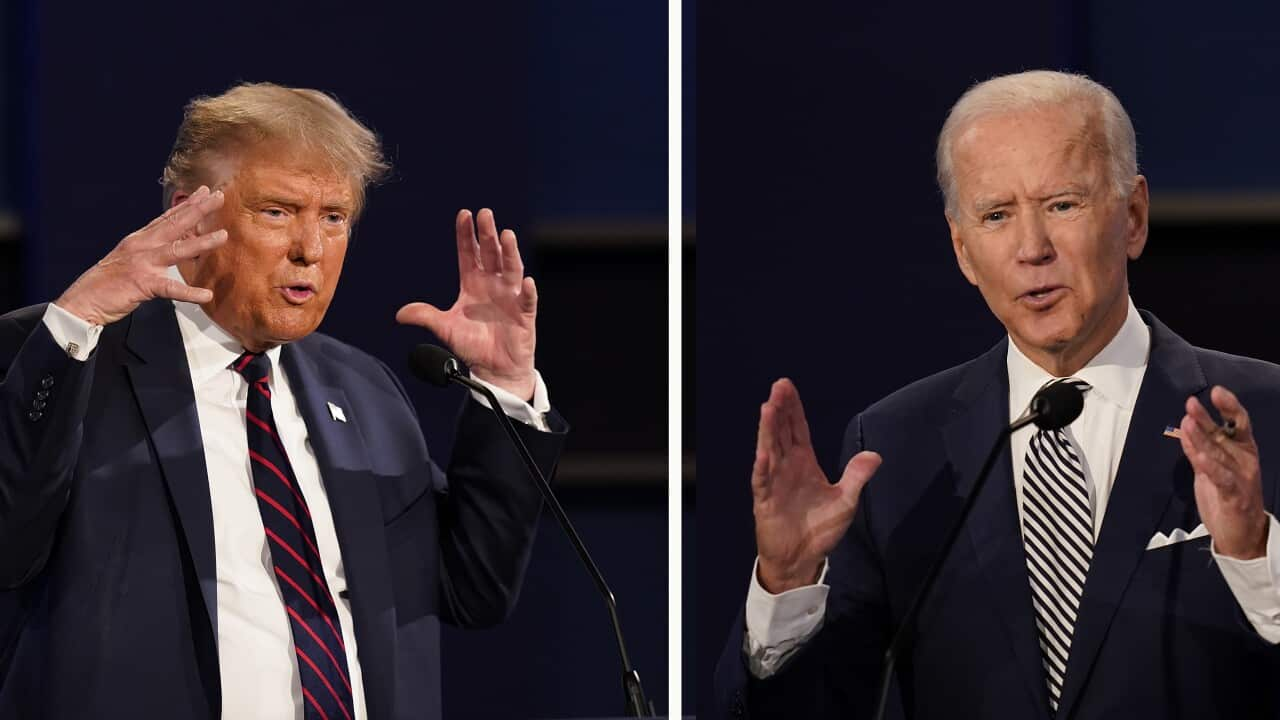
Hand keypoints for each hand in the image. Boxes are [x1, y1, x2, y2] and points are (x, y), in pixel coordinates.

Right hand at [55, 186, 226, 325]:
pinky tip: (205, 294)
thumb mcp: (132, 258)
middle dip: (198, 210)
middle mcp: (141, 246)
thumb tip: (178, 243)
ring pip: (176, 250)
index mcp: (139, 240)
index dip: (187, 204)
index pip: (167, 218)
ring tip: (223, 236)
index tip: (204, 191)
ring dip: (201, 243)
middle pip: (174, 225)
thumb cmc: (108, 282)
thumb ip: (152, 249)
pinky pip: (169, 288)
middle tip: (219, 196)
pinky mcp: (141, 284)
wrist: (83, 300)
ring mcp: (142, 264)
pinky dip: (188, 292)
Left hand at [396, 209, 536, 399]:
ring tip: (506, 235)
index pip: (469, 253)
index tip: (464, 214)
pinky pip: (527, 300)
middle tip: (485, 214)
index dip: (466, 235)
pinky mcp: (524, 314)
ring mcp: (510, 297)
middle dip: (488, 234)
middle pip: (491, 254)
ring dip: (509, 253)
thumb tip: (400, 314)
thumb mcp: (445, 328)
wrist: (494, 369)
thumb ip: (425, 317)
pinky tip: (526, 282)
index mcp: (473, 283)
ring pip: (511, 269)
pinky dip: (527, 291)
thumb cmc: (473, 346)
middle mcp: (493, 284)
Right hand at [752, 378, 881, 592]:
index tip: (787, 386)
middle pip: (781, 432)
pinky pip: (763, 482)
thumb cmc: (819, 529)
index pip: (797, 429)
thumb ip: (857, 476)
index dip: (793, 408)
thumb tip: (875, 455)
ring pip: (769, 450)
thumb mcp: (845, 501)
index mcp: (804, 463)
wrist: (802, 559)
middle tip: (778, 387)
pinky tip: (763, 454)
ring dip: (768, 430)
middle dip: (780, 410)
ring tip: (768, 408)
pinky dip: (763, 468)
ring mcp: (774, 483)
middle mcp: (787, 467)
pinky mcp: (765, 502)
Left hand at [1178, 386, 1268, 559]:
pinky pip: (1221, 478)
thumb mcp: (1211, 468)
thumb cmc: (1227, 496)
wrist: (1242, 534)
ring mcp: (1240, 478)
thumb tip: (1186, 424)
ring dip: (1202, 438)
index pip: (1237, 423)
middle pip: (1227, 434)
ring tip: (1187, 421)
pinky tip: (1199, 455)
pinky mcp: (1233, 496)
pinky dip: (1209, 466)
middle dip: (1209, 417)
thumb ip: (1200, 448)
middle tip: (1191, 403)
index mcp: (1242, 451)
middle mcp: (1244, 460)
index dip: (1229, 406)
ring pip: (1219, 453)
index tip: (1216, 391)